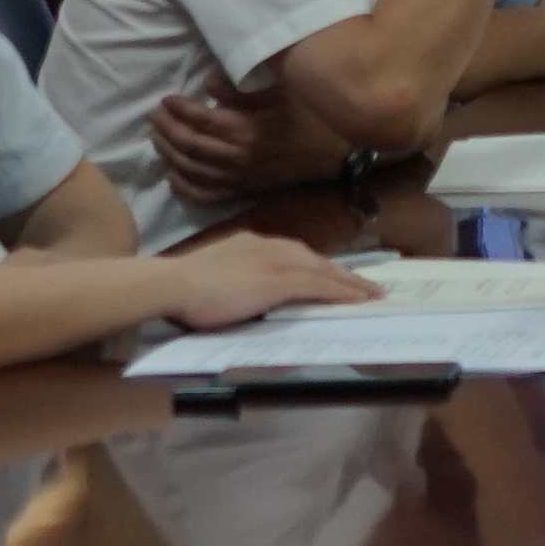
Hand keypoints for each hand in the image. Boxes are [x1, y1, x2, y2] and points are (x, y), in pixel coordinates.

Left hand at [149, 80, 326, 203]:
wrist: (337, 155)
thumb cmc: (311, 118)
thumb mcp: (282, 93)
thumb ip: (242, 91)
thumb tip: (208, 84)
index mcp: (246, 131)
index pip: (200, 121)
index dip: (179, 109)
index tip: (166, 98)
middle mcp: (237, 158)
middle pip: (189, 146)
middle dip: (167, 129)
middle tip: (155, 115)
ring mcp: (239, 178)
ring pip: (192, 170)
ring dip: (169, 154)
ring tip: (158, 137)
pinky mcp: (244, 191)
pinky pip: (207, 196)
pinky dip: (185, 188)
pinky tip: (172, 177)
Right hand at [153, 232, 371, 329]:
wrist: (172, 284)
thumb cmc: (182, 289)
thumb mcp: (214, 279)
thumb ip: (234, 283)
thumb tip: (244, 298)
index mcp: (251, 244)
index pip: (294, 253)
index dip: (317, 265)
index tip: (332, 274)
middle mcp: (268, 246)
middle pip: (315, 259)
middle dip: (342, 273)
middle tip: (365, 286)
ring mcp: (275, 261)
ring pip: (324, 271)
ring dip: (350, 283)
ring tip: (372, 295)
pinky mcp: (279, 280)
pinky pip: (320, 286)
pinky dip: (342, 293)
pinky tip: (359, 301)